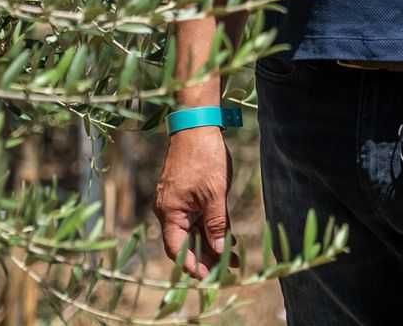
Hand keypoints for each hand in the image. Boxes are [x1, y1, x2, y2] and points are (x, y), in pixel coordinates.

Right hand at [153, 128, 231, 278]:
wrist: (197, 124)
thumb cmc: (204, 157)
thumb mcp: (215, 194)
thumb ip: (216, 224)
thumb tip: (219, 250)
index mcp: (170, 212)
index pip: (176, 249)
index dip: (191, 266)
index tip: (209, 278)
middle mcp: (168, 209)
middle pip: (184, 243)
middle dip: (205, 258)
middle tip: (227, 271)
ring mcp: (175, 201)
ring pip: (191, 231)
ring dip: (210, 243)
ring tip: (234, 258)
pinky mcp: (184, 193)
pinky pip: (194, 218)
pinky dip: (209, 228)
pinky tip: (227, 237)